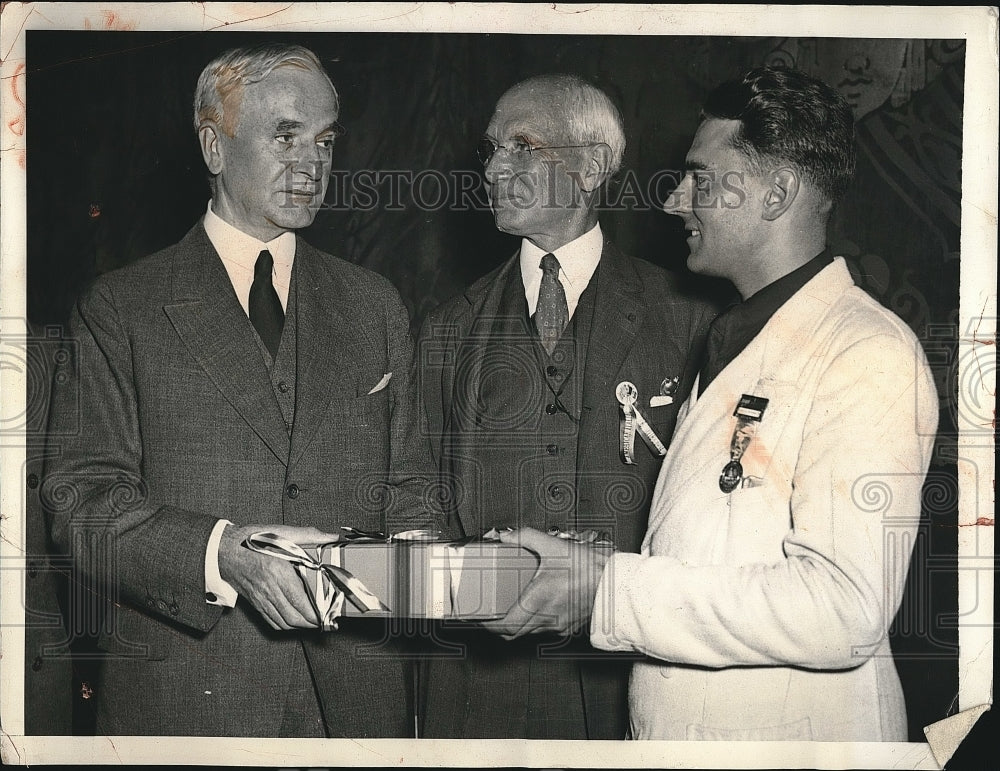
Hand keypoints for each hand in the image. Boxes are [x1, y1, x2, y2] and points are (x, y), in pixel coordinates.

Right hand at [218, 523, 338, 629]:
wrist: (222, 550)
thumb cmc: (251, 540)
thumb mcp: (280, 532)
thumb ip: (308, 535)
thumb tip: (331, 536)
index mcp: (278, 570)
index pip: (301, 600)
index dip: (316, 612)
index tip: (328, 612)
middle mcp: (269, 588)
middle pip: (294, 616)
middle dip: (312, 622)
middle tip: (325, 619)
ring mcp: (261, 598)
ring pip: (284, 622)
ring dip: (301, 626)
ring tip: (314, 621)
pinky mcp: (255, 603)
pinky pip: (272, 622)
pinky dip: (286, 625)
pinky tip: (295, 620)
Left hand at [481, 526, 611, 639]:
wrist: (616, 584)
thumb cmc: (590, 569)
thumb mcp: (554, 546)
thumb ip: (526, 537)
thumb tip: (506, 535)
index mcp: (538, 601)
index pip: (505, 626)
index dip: (488, 624)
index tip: (481, 616)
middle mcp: (545, 617)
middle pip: (512, 634)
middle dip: (499, 626)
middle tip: (491, 612)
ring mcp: (557, 625)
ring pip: (528, 632)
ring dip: (518, 623)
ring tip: (512, 606)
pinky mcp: (568, 626)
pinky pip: (545, 629)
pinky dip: (536, 621)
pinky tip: (537, 606)